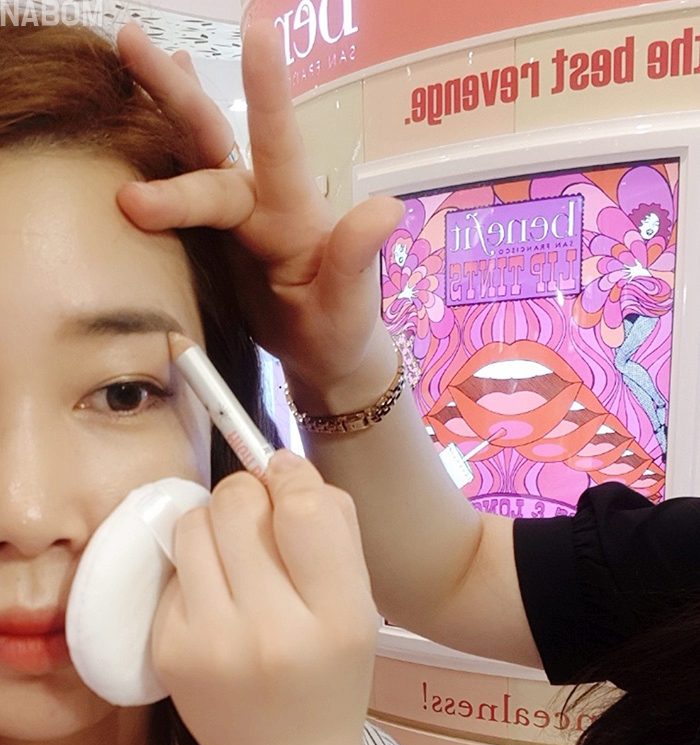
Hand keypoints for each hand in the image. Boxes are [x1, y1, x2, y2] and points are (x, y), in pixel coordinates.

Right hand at [116, 20, 402, 395]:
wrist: (322, 353)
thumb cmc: (340, 328)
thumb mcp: (351, 302)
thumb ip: (357, 256)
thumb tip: (388, 209)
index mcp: (293, 212)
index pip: (278, 145)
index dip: (267, 91)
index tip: (257, 32)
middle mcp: (261, 200)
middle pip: (215, 137)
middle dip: (174, 90)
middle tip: (131, 40)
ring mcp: (234, 214)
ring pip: (193, 150)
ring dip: (161, 102)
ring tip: (128, 49)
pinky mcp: (212, 234)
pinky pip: (181, 184)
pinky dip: (161, 145)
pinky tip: (142, 114)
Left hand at [150, 451, 378, 744]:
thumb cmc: (330, 679)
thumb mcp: (360, 610)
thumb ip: (333, 532)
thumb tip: (281, 464)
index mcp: (336, 619)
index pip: (305, 509)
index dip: (292, 477)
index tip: (288, 480)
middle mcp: (270, 631)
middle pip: (236, 504)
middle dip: (248, 494)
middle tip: (261, 518)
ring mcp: (210, 644)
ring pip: (193, 525)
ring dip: (215, 523)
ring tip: (237, 556)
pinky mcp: (168, 650)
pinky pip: (175, 568)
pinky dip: (198, 569)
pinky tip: (218, 600)